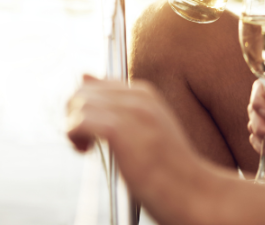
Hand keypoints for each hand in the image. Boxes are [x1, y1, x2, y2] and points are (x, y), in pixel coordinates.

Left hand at [66, 76, 205, 210]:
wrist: (191, 191)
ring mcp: (132, 111)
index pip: (95, 84)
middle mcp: (139, 96)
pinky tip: (86, 151)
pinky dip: (74, 136)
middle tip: (87, 142)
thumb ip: (115, 102)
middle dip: (74, 115)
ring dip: (73, 127)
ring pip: (78, 102)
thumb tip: (84, 74)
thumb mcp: (143, 127)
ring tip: (87, 148)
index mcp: (145, 93)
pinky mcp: (121, 130)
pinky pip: (79, 120)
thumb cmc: (167, 168)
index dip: (86, 109)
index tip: (95, 133)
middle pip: (83, 90)